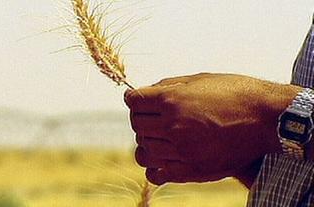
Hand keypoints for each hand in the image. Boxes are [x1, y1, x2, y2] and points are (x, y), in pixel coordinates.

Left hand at [124, 73, 300, 187]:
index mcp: (172, 100)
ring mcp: (181, 151)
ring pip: (143, 150)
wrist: (266, 119)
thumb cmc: (235, 93)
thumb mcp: (200, 79)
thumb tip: (147, 92)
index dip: (135, 99)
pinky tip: (165, 157)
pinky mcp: (191, 170)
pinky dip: (154, 167)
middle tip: (152, 116)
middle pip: (137, 125)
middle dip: (141, 118)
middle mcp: (172, 126)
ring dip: (147, 141)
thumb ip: (169, 85)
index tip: (139, 100)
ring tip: (160, 136)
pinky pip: (156, 174)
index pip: (134, 102)